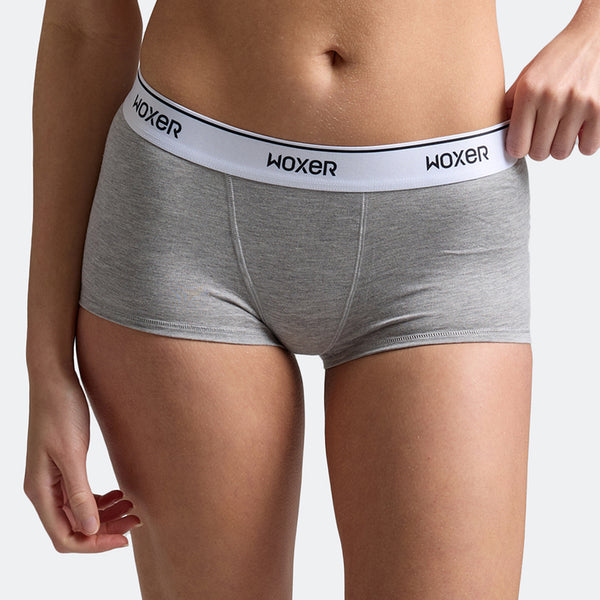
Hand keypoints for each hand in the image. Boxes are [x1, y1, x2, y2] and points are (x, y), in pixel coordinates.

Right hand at [23, 370, 140, 552]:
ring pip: (79, 512)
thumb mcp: (72, 453)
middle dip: (105, 530)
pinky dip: (101, 500)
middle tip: (137, 521)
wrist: (55, 380)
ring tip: (132, 507)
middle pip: (74, 527)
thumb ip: (79, 493)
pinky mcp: (63, 467)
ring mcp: (52, 479)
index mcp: (40, 491)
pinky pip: (81, 495)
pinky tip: (119, 494)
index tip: (124, 539)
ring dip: (106, 515)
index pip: (64, 536)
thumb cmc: (61, 412)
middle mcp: (43, 490)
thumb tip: (90, 529)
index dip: (95, 543)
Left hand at [505, 11, 599, 160]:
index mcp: (529, 92)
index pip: (516, 147)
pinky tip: (579, 129)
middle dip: (539, 148)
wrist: (592, 38)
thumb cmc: (555, 62)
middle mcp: (552, 97)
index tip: (523, 142)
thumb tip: (492, 137)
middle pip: (539, 154)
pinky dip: (583, 144)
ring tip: (561, 130)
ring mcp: (578, 103)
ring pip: (561, 153)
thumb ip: (508, 108)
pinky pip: (588, 148)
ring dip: (560, 146)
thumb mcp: (524, 79)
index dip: (519, 148)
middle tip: (543, 134)